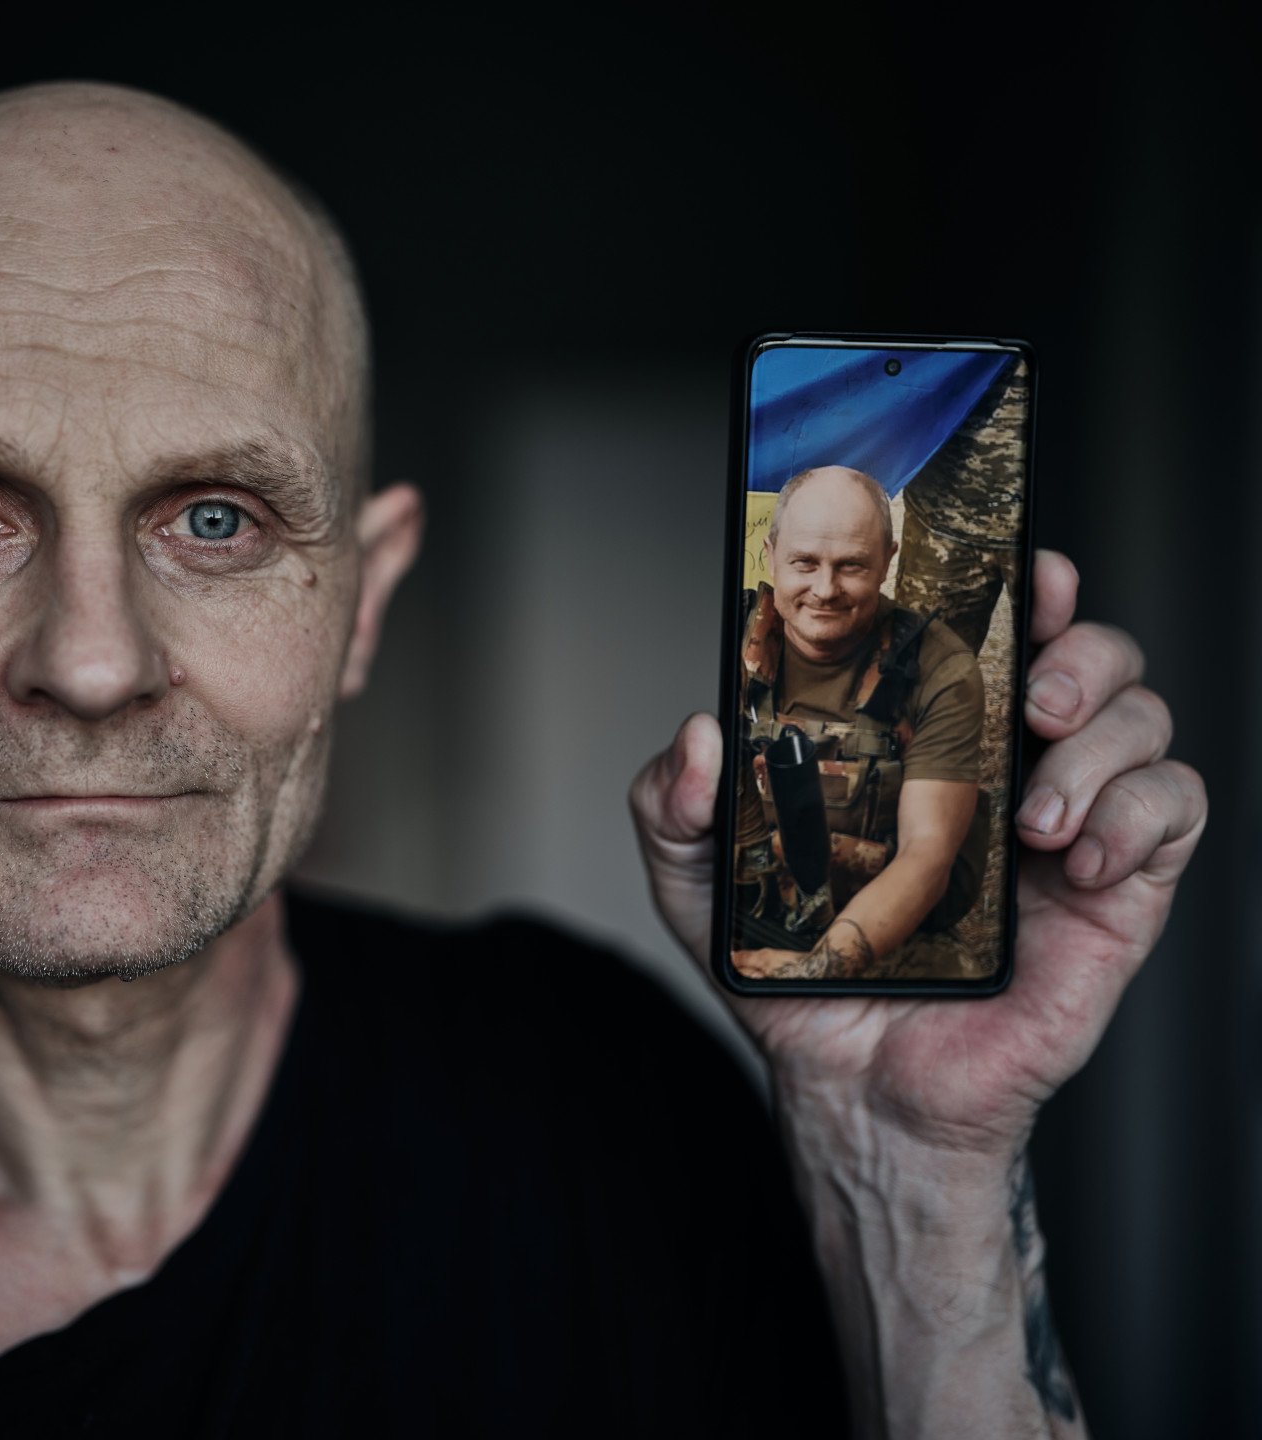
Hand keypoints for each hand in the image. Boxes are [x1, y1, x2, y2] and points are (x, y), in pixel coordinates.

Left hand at [630, 551, 1206, 1155]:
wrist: (854, 1085)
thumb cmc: (795, 975)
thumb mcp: (702, 881)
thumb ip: (677, 802)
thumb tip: (703, 731)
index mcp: (920, 744)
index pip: (987, 633)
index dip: (1016, 584)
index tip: (1015, 568)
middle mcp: (1005, 766)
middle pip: (1089, 654)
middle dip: (1080, 649)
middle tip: (1031, 697)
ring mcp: (1068, 822)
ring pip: (1143, 718)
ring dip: (1102, 743)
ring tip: (1032, 814)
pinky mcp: (1115, 889)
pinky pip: (1174, 811)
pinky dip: (1137, 814)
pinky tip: (1070, 858)